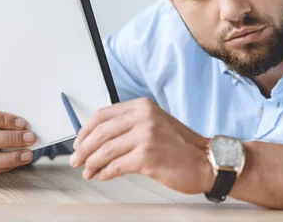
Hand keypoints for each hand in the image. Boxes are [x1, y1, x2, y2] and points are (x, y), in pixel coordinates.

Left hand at [69, 97, 214, 193]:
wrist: (205, 161)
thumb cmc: (180, 146)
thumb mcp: (154, 124)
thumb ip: (129, 125)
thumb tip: (97, 139)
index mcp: (142, 106)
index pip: (102, 115)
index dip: (85, 130)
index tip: (79, 142)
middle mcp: (143, 117)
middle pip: (100, 132)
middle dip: (84, 149)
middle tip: (77, 160)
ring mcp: (145, 136)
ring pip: (105, 150)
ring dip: (92, 163)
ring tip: (88, 171)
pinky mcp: (147, 157)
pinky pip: (115, 166)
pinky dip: (104, 173)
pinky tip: (102, 176)